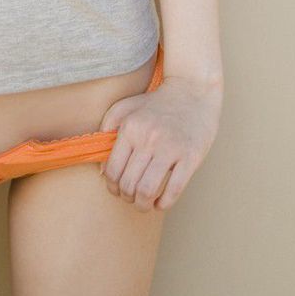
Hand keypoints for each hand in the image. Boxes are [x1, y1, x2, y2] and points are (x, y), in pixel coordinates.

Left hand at [97, 74, 222, 210]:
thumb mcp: (126, 107)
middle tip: (131, 198)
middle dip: (127, 197)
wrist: (192, 91)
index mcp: (131, 127)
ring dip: (143, 205)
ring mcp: (171, 148)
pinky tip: (161, 203)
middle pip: (129, 183)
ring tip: (144, 204)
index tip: (117, 189)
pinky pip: (174, 190)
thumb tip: (102, 169)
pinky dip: (164, 204)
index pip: (112, 169)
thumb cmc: (157, 103)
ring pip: (148, 190)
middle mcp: (148, 138)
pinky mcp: (191, 157)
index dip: (112, 186)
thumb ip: (108, 130)